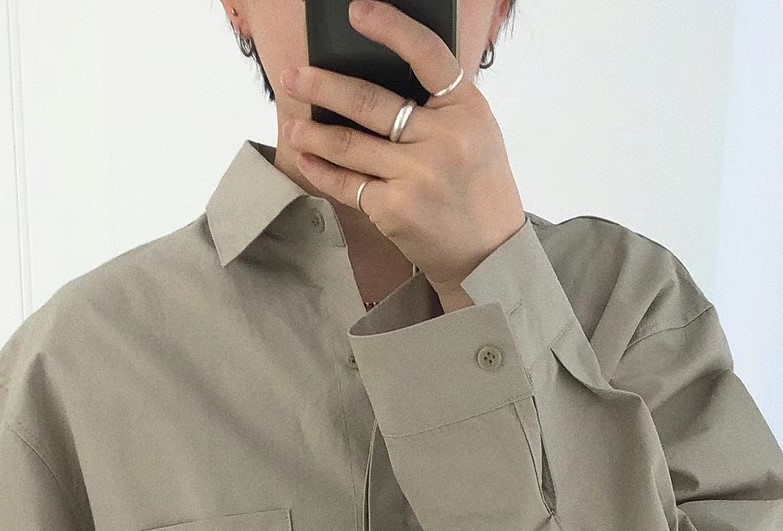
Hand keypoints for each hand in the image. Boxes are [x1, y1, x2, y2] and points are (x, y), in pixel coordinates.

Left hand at [279, 0, 526, 295]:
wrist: (489, 255)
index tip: (357, 11)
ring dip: (312, 133)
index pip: (427, 55)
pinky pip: (348, 183)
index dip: (391, 28)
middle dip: (322, 86)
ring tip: (293, 124)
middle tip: (293, 76)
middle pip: (369, 102)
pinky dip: (322, 171)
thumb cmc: (479, 189)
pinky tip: (306, 161)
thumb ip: (438, 107)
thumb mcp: (476, 134)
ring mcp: (416, 176)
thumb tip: (377, 79)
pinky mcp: (395, 209)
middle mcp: (442, 139)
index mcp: (466, 109)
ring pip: (348, 144)